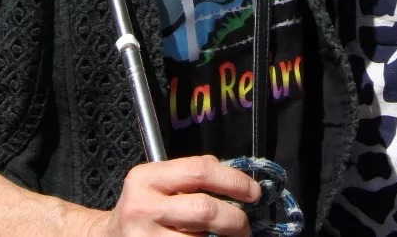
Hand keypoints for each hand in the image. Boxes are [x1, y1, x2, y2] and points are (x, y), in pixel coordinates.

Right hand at [89, 156, 259, 236]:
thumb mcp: (159, 183)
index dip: (234, 181)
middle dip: (234, 219)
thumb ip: (192, 176)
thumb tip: (238, 182)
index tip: (254, 193)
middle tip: (245, 226)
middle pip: (204, 209)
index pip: (200, 170)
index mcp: (147, 177)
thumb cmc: (143, 208)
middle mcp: (142, 206)